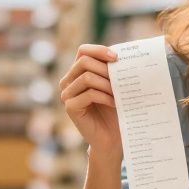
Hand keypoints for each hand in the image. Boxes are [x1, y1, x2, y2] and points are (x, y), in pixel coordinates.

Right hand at [59, 44, 120, 158]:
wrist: (111, 137)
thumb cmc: (114, 110)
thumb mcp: (113, 86)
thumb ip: (111, 70)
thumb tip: (119, 54)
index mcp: (77, 72)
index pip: (83, 51)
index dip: (99, 50)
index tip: (117, 57)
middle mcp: (68, 81)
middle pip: (84, 61)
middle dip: (106, 68)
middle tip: (121, 79)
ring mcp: (67, 94)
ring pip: (87, 77)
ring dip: (107, 84)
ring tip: (119, 93)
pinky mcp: (70, 107)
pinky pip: (89, 94)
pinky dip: (105, 97)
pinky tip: (115, 103)